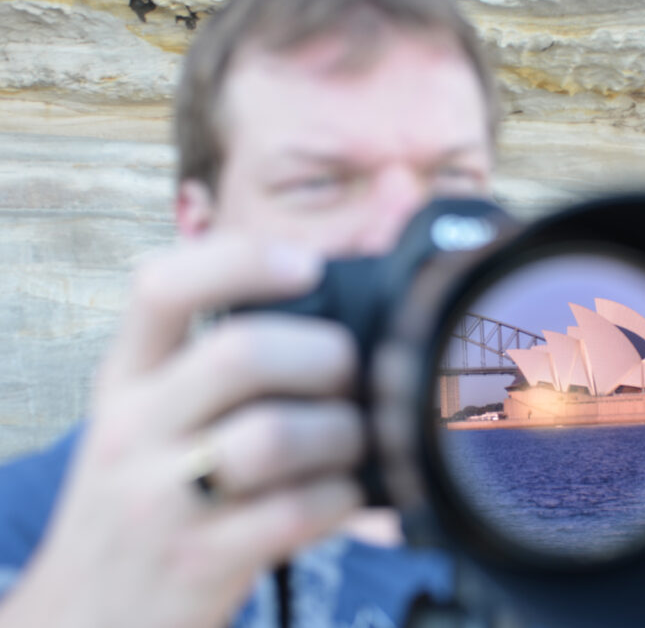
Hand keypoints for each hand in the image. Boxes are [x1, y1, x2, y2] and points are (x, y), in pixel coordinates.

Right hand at [0, 235, 364, 627]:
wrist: (85, 619)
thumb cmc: (141, 500)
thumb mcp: (146, 421)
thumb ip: (209, 368)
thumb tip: (330, 321)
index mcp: (125, 380)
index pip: (162, 288)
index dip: (243, 260)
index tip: (307, 266)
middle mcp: (134, 429)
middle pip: (240, 353)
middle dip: (323, 355)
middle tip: (349, 375)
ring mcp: (162, 499)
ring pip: (274, 434)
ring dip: (341, 431)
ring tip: (351, 441)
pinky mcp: (201, 561)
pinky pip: (296, 511)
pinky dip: (342, 496)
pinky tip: (341, 495)